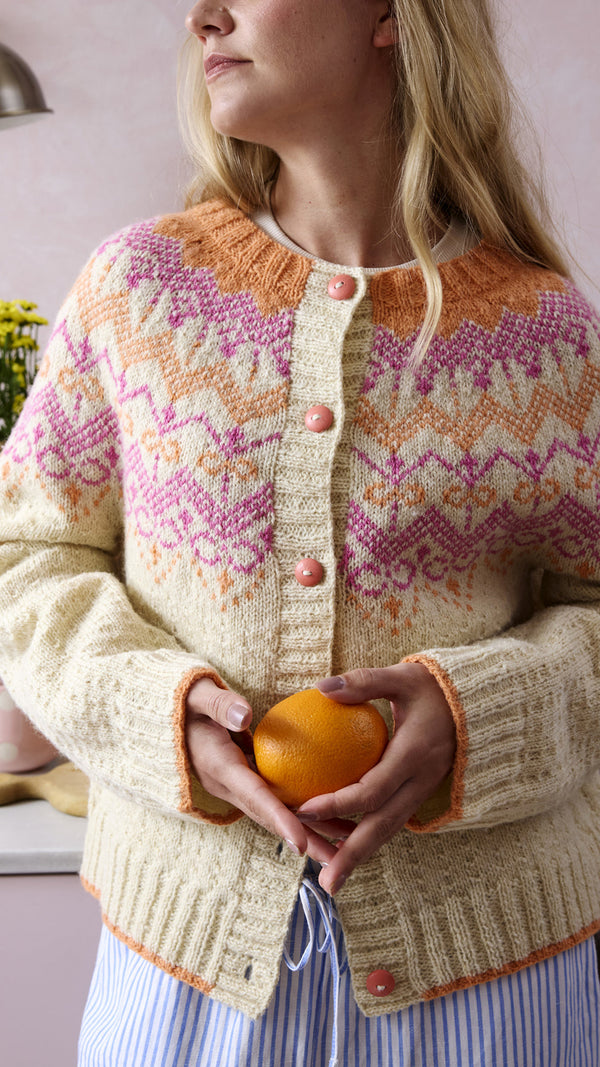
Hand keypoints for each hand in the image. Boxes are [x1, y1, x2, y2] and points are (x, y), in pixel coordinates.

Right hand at [185, 678, 336, 865]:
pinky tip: (336, 809)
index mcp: (220, 768)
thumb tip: (246, 715)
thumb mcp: (199, 697)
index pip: (254, 796)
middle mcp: (231, 785)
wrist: (172, 716)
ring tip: (348, 845)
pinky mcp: (248, 781)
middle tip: (338, 859)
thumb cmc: (188, 702)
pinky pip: (279, 797)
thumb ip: (221, 705)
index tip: (301, 843)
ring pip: (279, 812)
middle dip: (305, 839)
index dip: (278, 819)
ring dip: (312, 830)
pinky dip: (305, 809)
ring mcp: (239, 786)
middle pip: (272, 817)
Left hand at [295, 662, 456, 894]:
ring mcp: (424, 790)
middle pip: (384, 825)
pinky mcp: (422, 792)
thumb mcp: (401, 677)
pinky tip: (346, 847)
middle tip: (326, 883)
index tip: (304, 810)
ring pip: (391, 829)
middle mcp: (422, 779)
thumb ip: (364, 682)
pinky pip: (394, 819)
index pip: (373, 789)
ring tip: (332, 880)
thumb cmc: (433, 687)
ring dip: (362, 855)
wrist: (479, 703)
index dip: (339, 804)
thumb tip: (321, 687)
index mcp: (415, 753)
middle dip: (354, 855)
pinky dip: (371, 837)